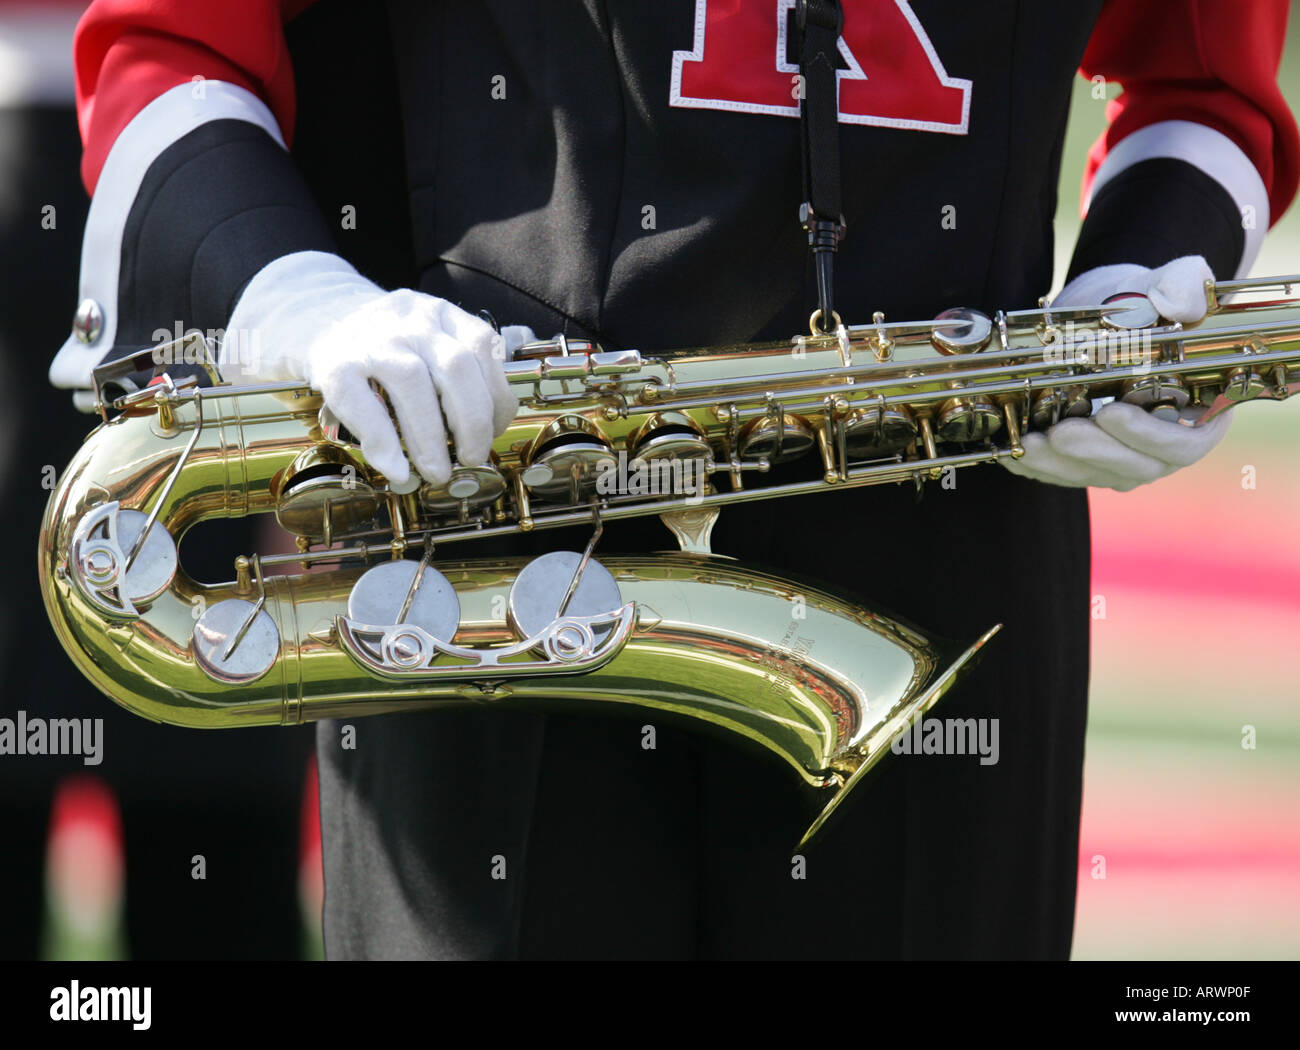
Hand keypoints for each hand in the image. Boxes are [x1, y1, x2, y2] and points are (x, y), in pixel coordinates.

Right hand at [222, 252, 527, 485]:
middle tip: (471, 460)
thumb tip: (486, 433)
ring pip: (412, 383)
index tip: (494, 432)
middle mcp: (410, 320)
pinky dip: (384, 443)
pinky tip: (396, 470)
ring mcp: (370, 338)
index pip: (483, 347)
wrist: (313, 316)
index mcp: (441, 314)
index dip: (496, 396)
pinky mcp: (334, 363)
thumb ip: (459, 373)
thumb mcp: (427, 340)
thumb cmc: (385, 346)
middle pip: (455, 367)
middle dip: (472, 423)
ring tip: (438, 473)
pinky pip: (361, 404)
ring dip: (431, 439)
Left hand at [1001, 255, 1230, 491]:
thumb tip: (1180, 304)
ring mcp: (1121, 458)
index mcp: (1198, 412)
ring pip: (1093, 475)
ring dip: (1060, 464)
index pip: (1185, 444)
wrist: (1100, 314)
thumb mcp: (1167, 281)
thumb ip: (1184, 283)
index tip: (1114, 411)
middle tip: (1062, 431)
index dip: (1153, 438)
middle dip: (1095, 452)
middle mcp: (1162, 444)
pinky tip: (1015, 449)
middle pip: (1136, 468)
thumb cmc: (1143, 302)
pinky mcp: (1082, 461)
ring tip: (1033, 441)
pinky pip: (1060, 474)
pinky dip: (1037, 466)